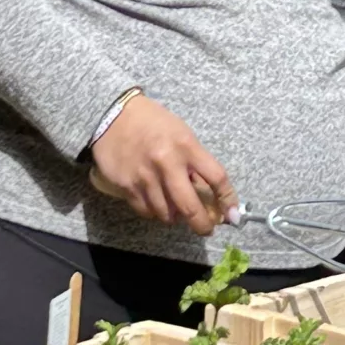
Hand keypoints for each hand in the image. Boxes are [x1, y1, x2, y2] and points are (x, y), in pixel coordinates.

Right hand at [90, 95, 236, 236]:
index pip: (217, 177)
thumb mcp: (182, 134)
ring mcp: (145, 177)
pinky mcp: (127, 186)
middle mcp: (167, 163)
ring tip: (177, 211)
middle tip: (206, 229)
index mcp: (186, 146)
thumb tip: (209, 194)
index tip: (231, 213)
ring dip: (176, 217)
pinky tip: (157, 203)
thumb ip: (195, 163)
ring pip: (166, 214)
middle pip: (191, 207)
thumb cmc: (153, 123)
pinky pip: (146, 211)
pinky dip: (155, 212)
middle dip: (202, 225)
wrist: (112, 115)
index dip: (227, 199)